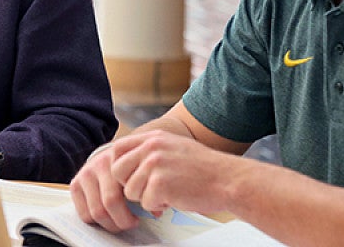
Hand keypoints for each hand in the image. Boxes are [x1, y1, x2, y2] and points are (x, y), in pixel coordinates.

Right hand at [70, 142, 140, 232]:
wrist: (113, 153)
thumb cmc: (130, 166)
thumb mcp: (140, 170)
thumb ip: (147, 188)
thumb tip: (156, 212)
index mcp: (120, 159)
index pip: (126, 192)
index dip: (131, 213)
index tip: (137, 219)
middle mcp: (100, 163)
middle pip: (109, 203)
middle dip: (121, 221)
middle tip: (130, 224)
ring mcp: (86, 173)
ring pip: (96, 211)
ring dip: (109, 224)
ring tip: (119, 221)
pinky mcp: (75, 183)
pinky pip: (84, 214)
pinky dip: (95, 222)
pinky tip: (106, 216)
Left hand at [110, 130, 233, 215]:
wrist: (226, 178)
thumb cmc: (202, 167)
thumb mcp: (173, 146)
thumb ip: (150, 150)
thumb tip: (127, 164)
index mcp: (153, 137)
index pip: (117, 149)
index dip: (120, 166)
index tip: (129, 177)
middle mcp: (151, 147)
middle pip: (117, 171)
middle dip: (130, 185)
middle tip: (149, 189)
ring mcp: (154, 164)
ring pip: (130, 190)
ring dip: (146, 197)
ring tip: (167, 192)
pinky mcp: (160, 183)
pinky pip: (146, 203)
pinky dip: (159, 206)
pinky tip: (174, 198)